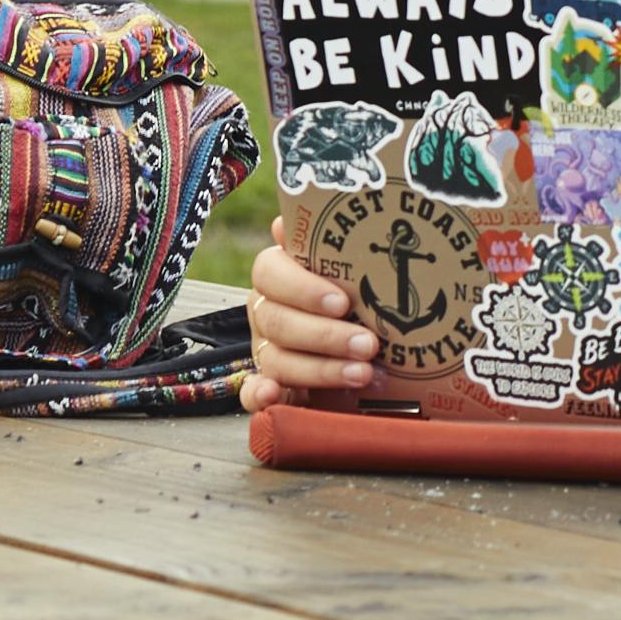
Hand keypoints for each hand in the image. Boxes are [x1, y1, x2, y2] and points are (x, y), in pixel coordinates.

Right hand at [235, 239, 387, 410]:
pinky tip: (272, 397)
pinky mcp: (270, 387)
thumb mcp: (354, 271)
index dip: (303, 288)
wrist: (369, 349)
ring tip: (362, 373)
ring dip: (320, 369)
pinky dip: (258, 396)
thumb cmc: (359, 300)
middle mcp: (267, 311)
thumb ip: (330, 247)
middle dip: (325, 335)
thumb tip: (285, 222)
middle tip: (368, 344)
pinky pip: (251, 393)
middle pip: (277, 320)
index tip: (343, 302)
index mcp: (278, 276)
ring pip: (277, 359)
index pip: (271, 272)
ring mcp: (265, 350)